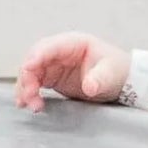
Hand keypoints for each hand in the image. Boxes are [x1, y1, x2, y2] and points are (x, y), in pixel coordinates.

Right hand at [15, 32, 131, 109]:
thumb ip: (99, 79)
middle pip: (35, 59)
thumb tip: (90, 87)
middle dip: (27, 76)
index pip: (50, 46)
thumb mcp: (111, 74)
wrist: (121, 81)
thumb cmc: (116, 70)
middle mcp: (60, 51)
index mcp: (74, 43)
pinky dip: (29, 93)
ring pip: (31, 72)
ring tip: (30, 105)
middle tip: (29, 96)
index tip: (27, 68)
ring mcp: (54, 64)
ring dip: (26, 87)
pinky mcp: (52, 78)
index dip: (37, 56)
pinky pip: (35, 82)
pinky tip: (26, 104)